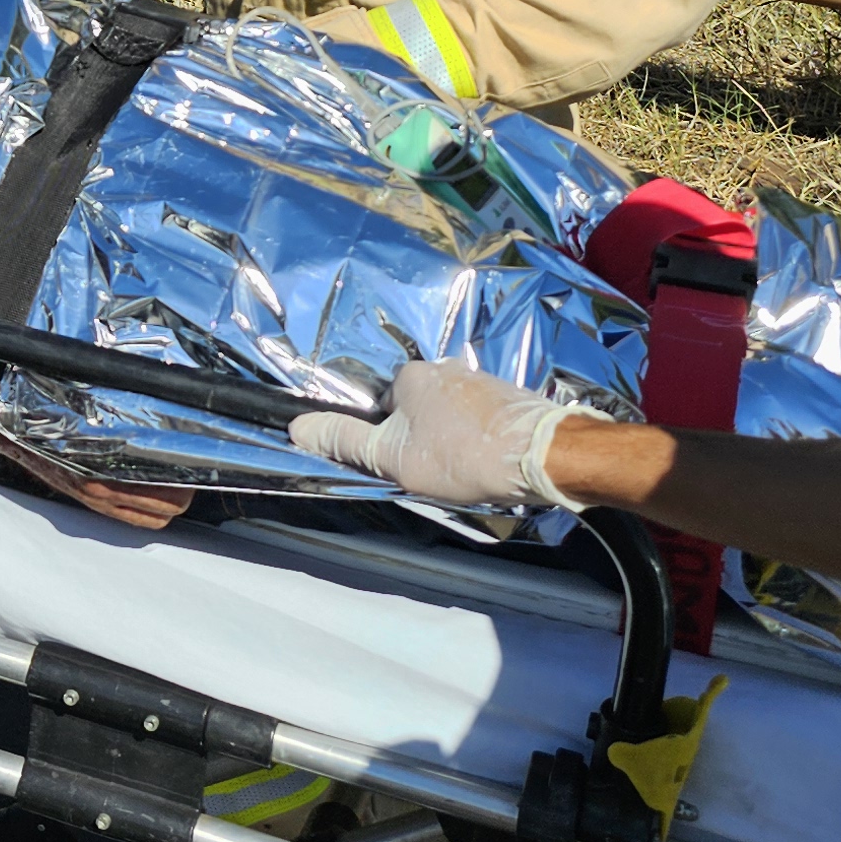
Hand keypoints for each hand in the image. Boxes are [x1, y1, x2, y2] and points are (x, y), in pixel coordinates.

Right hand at [0, 436, 193, 532]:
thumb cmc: (56, 424)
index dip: (186, 485)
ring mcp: (98, 503)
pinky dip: (150, 512)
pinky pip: (132, 519)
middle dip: (184, 497)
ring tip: (178, 488)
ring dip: (170, 507)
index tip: (196, 466)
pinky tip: (154, 497)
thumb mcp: (92, 426)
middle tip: (192, 478)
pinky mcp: (92, 506)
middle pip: (165, 510)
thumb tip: (161, 431)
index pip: (163, 494)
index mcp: (106, 472)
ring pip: (153, 519)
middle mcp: (103, 492)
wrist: (19, 437)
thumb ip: (125, 434)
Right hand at [286, 357, 588, 509]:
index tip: (402, 465)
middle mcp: (444, 369)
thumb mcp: (393, 458)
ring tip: (466, 470)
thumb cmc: (464, 456)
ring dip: (452, 441)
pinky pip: (479, 420)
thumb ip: (345, 442)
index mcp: (410, 377)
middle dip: (421, 440)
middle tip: (435, 472)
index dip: (386, 441)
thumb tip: (297, 427)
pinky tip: (488, 463)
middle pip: (416, 410)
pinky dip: (478, 440)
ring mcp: (481, 380)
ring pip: (450, 416)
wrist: (543, 455)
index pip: (381, 408)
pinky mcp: (510, 397)